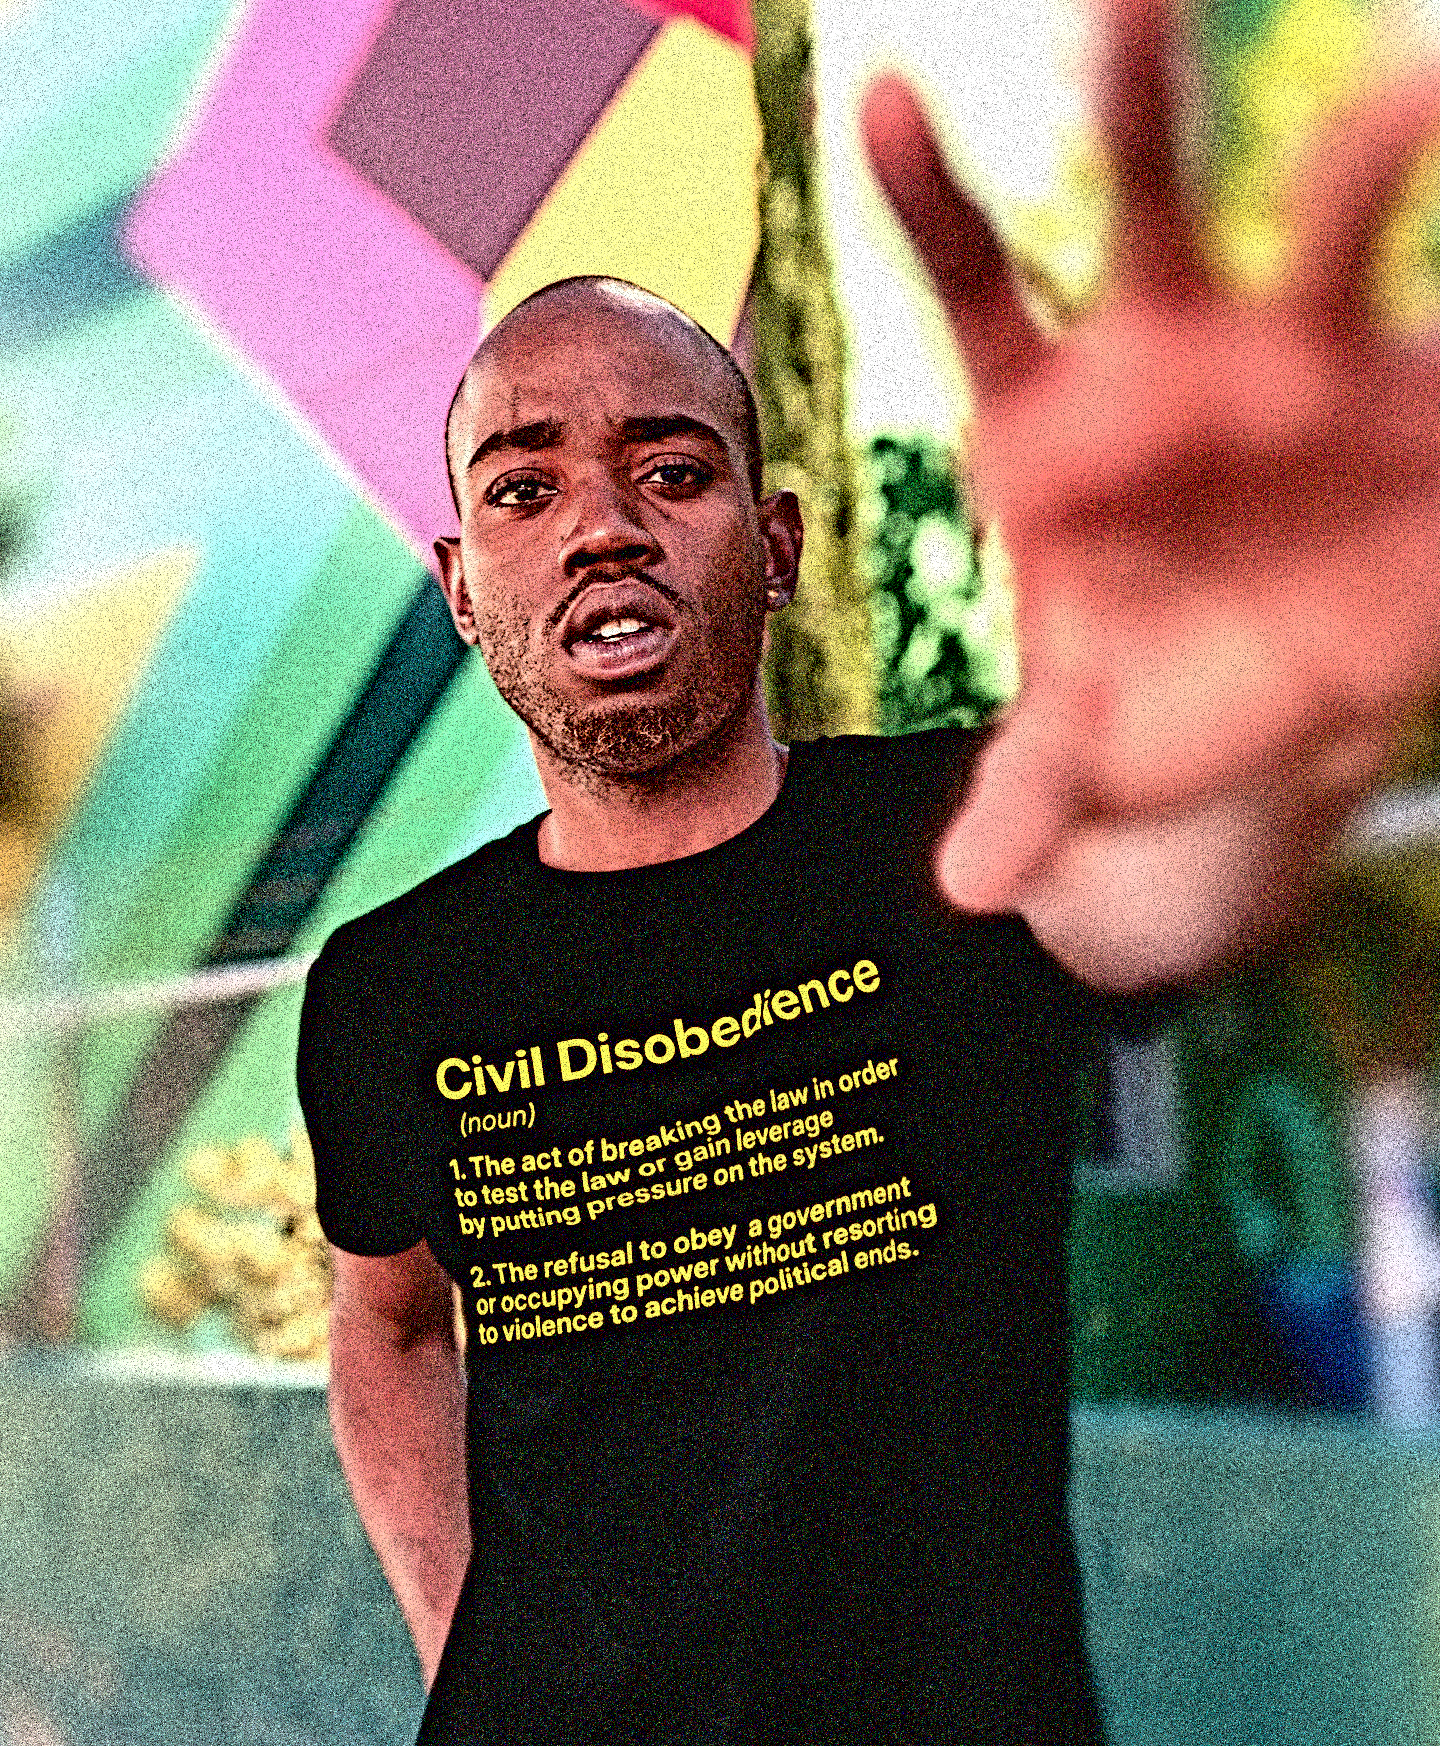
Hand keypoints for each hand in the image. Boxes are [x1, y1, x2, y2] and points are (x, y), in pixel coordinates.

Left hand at [860, 0, 1439, 970]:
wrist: (1262, 710)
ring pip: (1329, 241)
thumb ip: (1032, 797)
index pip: (980, 290)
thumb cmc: (1137, 692)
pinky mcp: (1415, 417)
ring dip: (1365, 164)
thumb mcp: (1080, 749)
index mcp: (1055, 419)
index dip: (928, 197)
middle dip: (1133, 101)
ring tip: (1413, 88)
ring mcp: (1305, 372)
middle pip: (1142, 210)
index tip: (872, 100)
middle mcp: (1178, 361)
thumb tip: (981, 892)